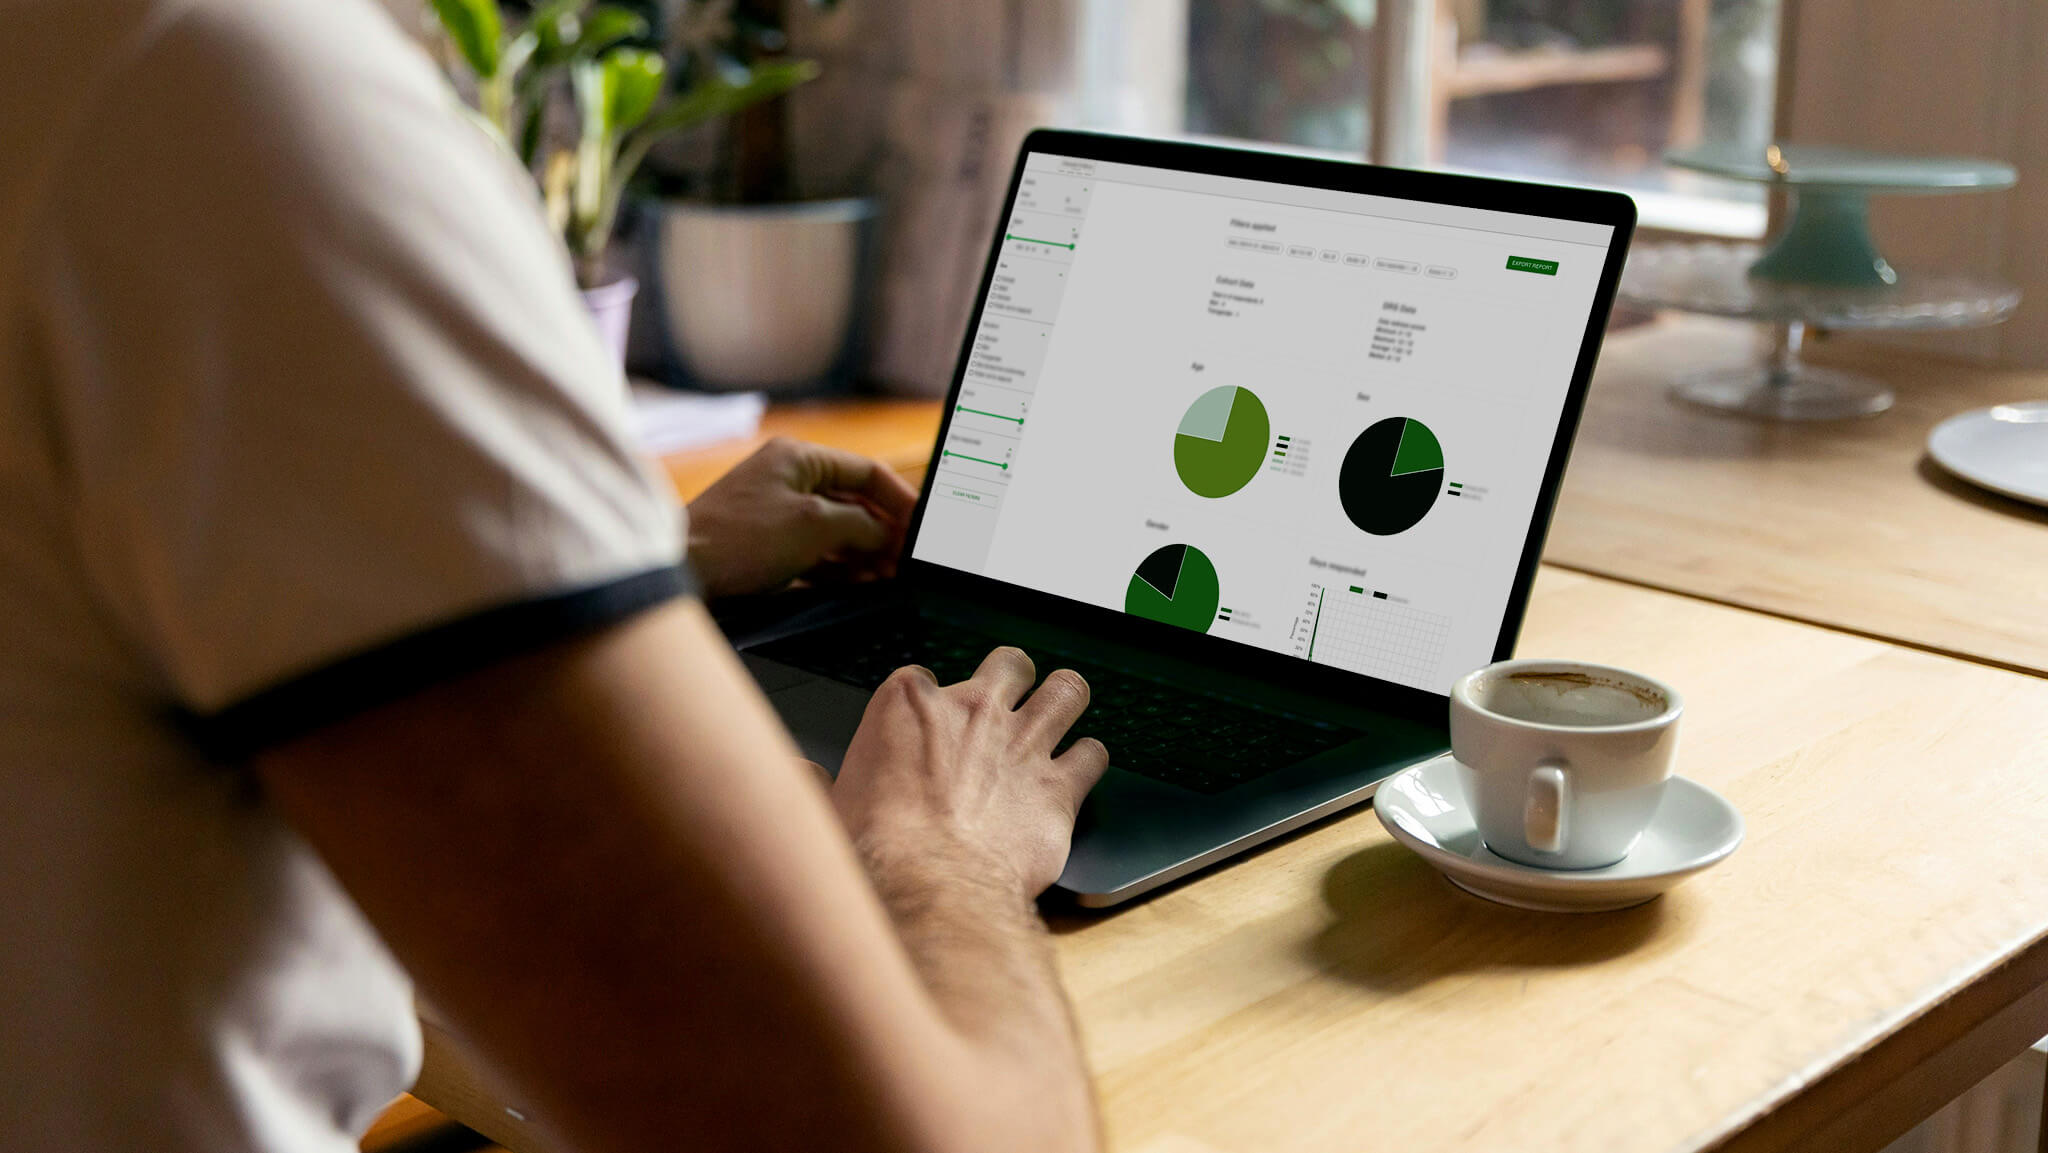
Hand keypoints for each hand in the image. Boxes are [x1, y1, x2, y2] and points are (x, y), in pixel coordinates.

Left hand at [686, 437, 918, 599]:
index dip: (900, 499)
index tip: (921, 528)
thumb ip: (860, 526)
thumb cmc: (739, 538)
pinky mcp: (770, 544)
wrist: (682, 570)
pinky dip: (841, 567)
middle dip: (884, 533)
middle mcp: (790, 479)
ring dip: (866, 553)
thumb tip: (887, 534)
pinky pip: (817, 552)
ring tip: (891, 577)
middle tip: (908, 561)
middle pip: (854, 503)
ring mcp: (779, 513)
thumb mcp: (814, 526)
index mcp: (799, 458)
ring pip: (838, 530)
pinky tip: (863, 584)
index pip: (866, 472)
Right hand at [831, 648, 1109, 896]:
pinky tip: (1080, 771)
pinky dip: (1089, 761)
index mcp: (909, 705)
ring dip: (1066, 700)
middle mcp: (973, 711)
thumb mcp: (826, 808)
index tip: (927, 728)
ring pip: (1067, 691)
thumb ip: (814, 782)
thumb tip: (798, 774)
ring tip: (1063, 712)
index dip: (929, 704)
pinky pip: (1093, 754)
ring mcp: (1023, 743)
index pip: (924, 677)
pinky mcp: (1060, 787)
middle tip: (1009, 703)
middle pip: (1009, 665)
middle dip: (1013, 679)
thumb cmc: (876, 851)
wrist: (929, 887)